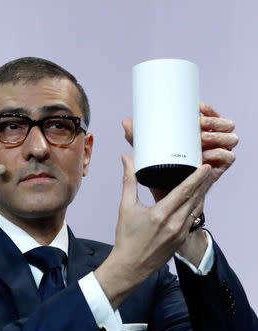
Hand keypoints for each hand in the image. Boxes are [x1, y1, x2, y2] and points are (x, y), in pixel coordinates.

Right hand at [94, 156, 211, 308]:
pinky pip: (192, 220)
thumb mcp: (126, 207)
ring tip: (202, 183)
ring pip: (196, 209)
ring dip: (200, 195)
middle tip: (206, 169)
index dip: (197, 177)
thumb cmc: (127, 238)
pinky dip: (194, 208)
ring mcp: (180, 234)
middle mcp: (174, 224)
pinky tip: (194, 201)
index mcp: (161, 214)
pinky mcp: (181, 240)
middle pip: (195, 198)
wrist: (130, 266)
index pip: (184, 191)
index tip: (205, 167)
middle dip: (202, 183)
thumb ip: (129, 181)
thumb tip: (126, 159)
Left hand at [122, 103, 237, 197]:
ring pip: (230, 138)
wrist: (167, 199)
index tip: (198, 107)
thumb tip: (125, 122)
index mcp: (197, 135)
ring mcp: (217, 156)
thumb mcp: (149, 155)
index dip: (209, 109)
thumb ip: (139, 138)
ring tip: (202, 137)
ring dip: (218, 135)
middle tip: (199, 121)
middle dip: (214, 120)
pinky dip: (221, 154)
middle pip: (224, 124)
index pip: (210, 115)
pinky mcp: (220, 169)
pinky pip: (229, 157)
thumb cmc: (159, 176)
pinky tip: (207, 155)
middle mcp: (210, 143)